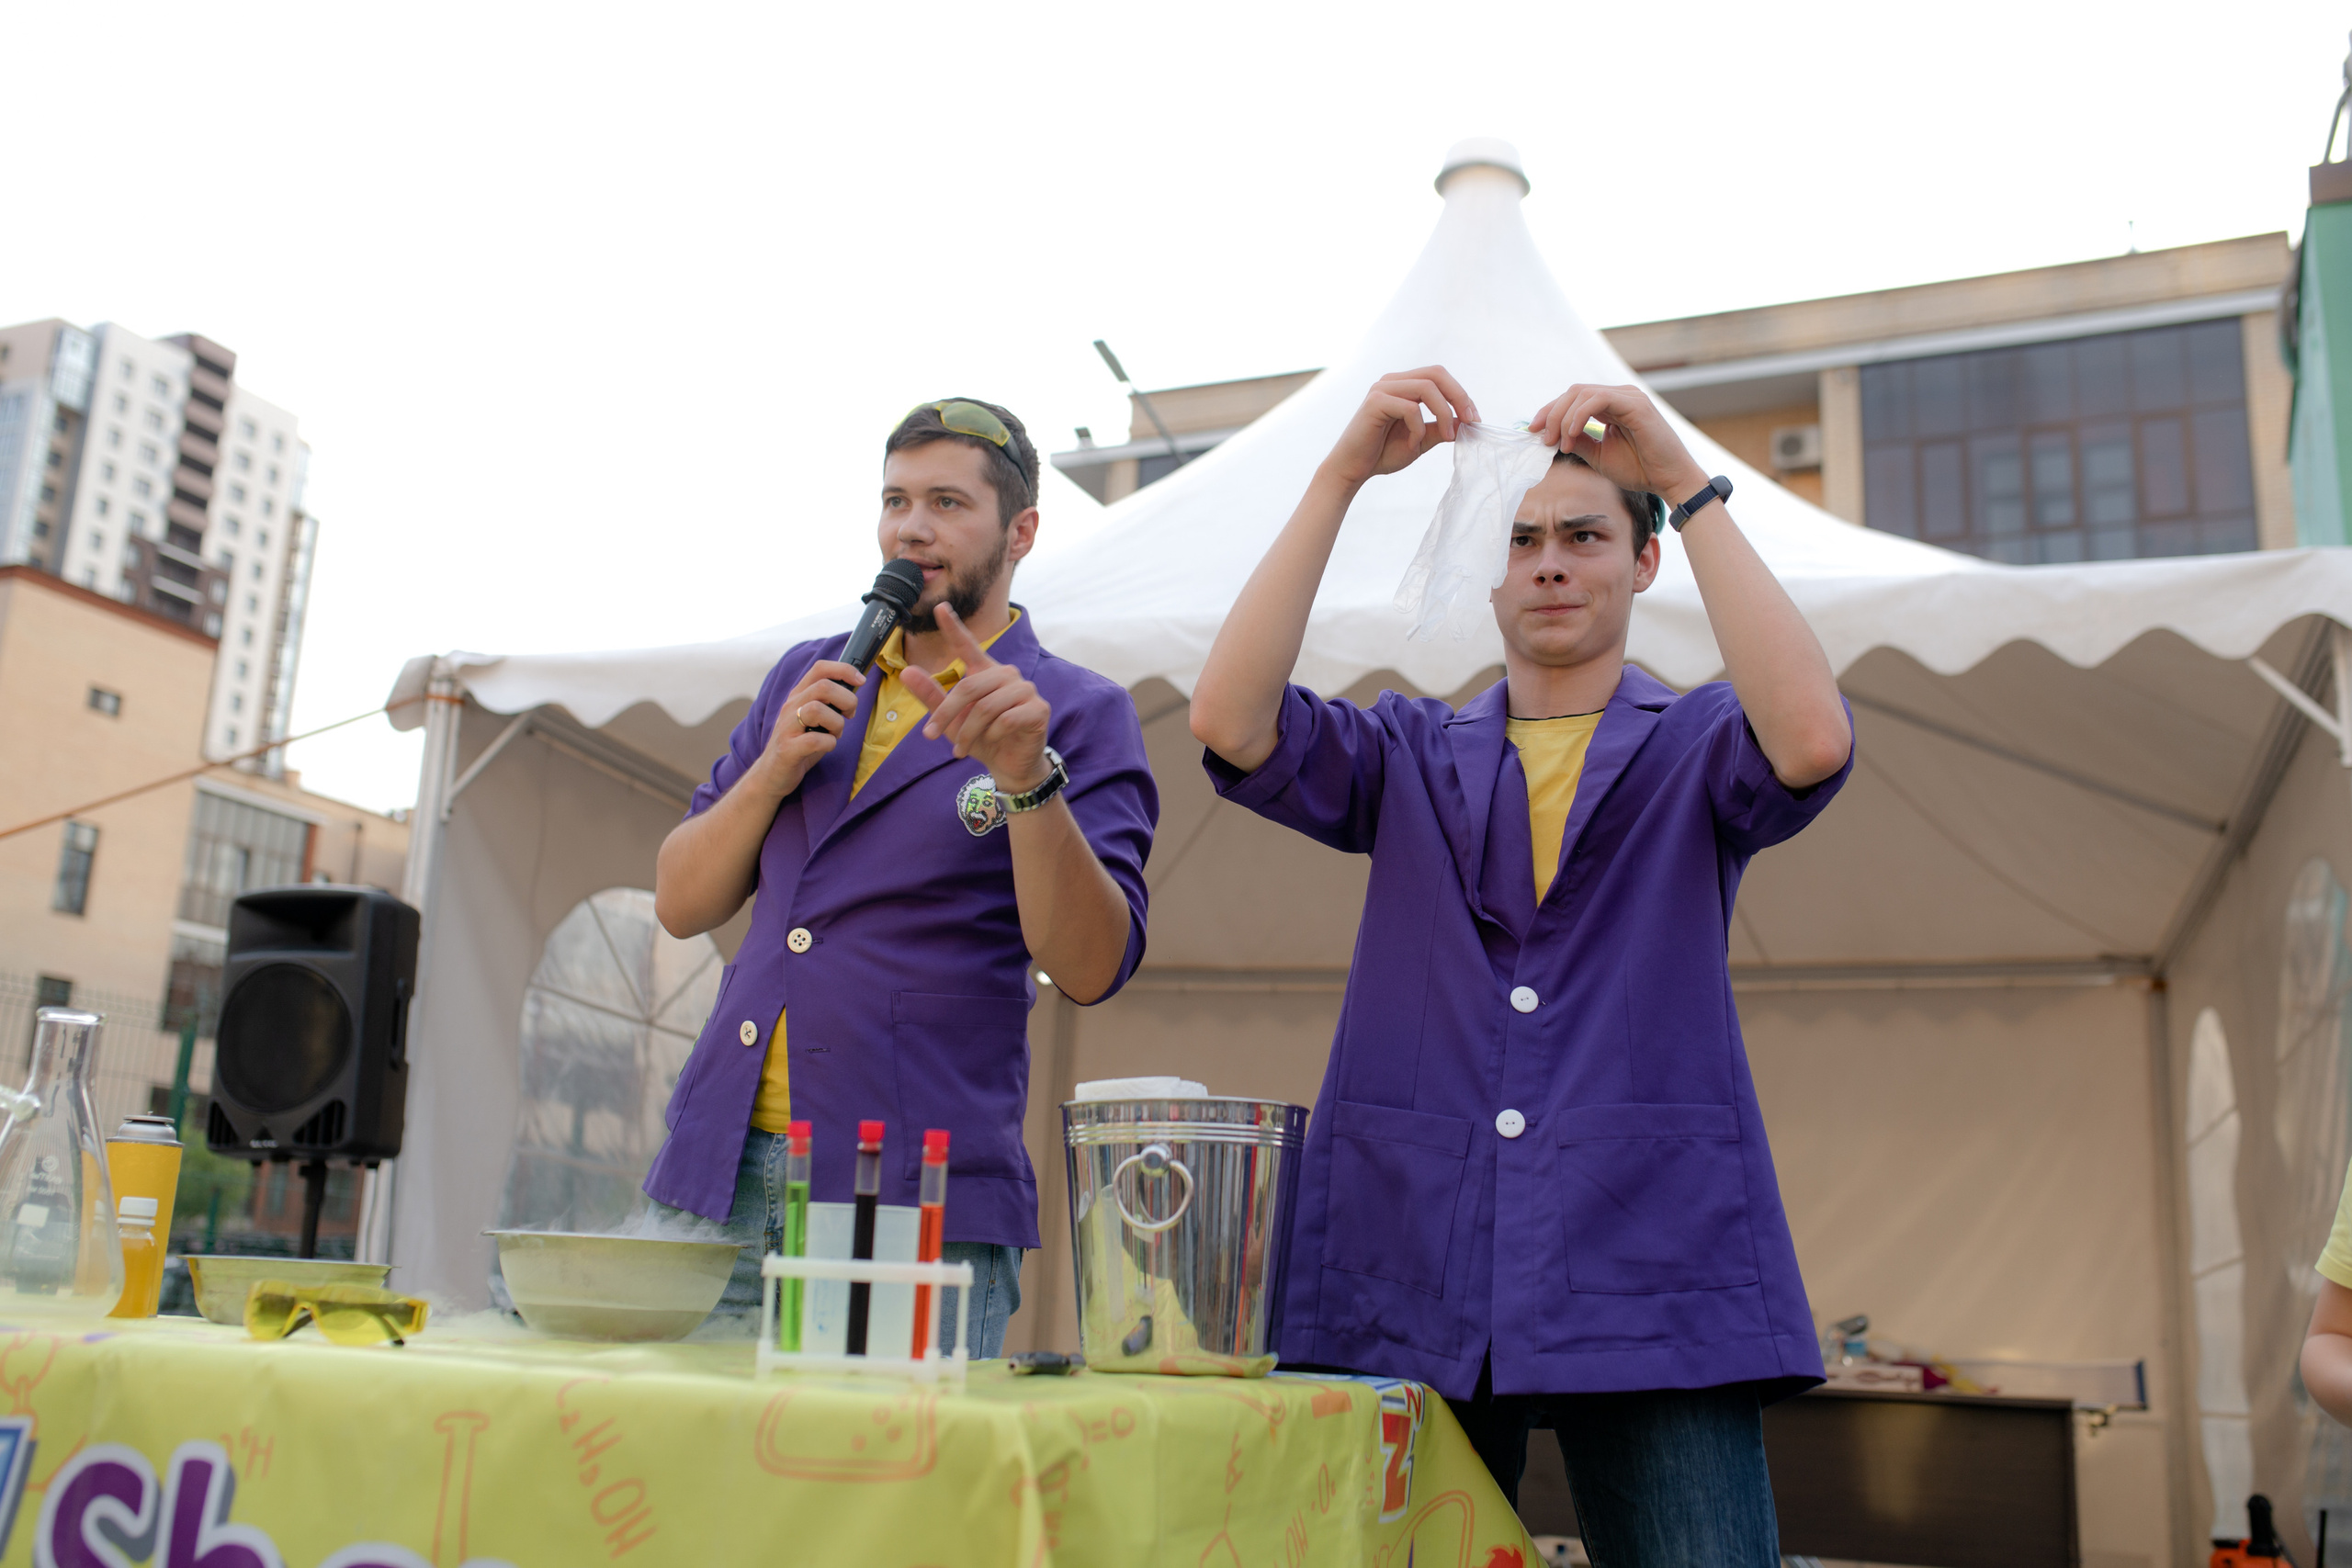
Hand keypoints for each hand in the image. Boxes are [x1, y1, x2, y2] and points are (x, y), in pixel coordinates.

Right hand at [753, 659, 863, 797]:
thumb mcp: (814, 718)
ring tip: (834, 734)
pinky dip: (829, 744)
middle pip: (823, 686)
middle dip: (847, 700)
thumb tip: (856, 687)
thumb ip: (829, 702)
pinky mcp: (787, 749)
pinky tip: (827, 747)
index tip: (861, 680)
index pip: (820, 668)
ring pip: (817, 710)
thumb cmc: (800, 744)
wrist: (771, 774)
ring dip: (836, 723)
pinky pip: (815, 740)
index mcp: (799, 695)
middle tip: (849, 715)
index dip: (845, 670)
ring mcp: (787, 727)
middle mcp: (790, 706)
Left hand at [902, 606, 1052, 790]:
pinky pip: (1007, 719)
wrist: (1010, 765)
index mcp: (985, 672)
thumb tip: (906, 671)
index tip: (940, 607)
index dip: (954, 627)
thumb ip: (931, 697)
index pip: (968, 645)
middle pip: (969, 686)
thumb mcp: (951, 721)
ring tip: (960, 748)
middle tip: (931, 735)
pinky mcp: (1039, 709)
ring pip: (987, 706)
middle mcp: (1007, 675)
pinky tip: (992, 741)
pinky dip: (992, 734)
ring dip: (968, 731)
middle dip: (947, 713)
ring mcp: (1025, 690)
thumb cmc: (981, 738)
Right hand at [1319, 367, 1480, 487]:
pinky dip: (1418, 429)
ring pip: (1427, 387)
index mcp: (1403, 385)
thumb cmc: (1382, 454)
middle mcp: (1392, 381)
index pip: (1439, 376)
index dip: (1461, 394)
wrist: (1351, 470)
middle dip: (1459, 396)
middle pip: (1436, 373)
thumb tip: (1466, 421)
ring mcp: (1382, 389)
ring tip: (1447, 437)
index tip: (1474, 418)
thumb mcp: (1420, 440)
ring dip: (1443, 413)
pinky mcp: (1375, 402)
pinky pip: (1410, 409)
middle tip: (1470, 421)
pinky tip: (1412, 445)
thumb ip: (1440, 428)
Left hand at [1529, 383, 1707, 501]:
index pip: (1574, 398)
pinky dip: (1579, 416)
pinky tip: (1572, 436)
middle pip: (1574, 392)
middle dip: (1551, 413)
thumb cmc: (1639, 469)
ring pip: (1582, 393)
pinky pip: (1598, 400)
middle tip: (1541, 437)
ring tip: (1560, 444)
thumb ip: (1579, 441)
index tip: (1533, 431)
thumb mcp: (1598, 455)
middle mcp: (1619, 396)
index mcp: (1611, 406)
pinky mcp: (1636, 404)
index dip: (1550, 412)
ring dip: (1563, 419)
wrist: (1668, 480)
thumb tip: (1553, 436)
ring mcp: (1628, 397)